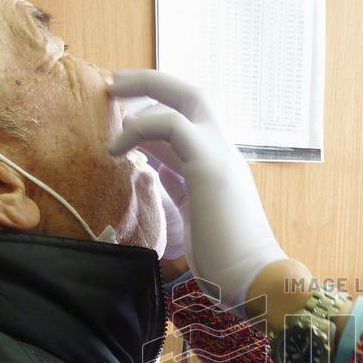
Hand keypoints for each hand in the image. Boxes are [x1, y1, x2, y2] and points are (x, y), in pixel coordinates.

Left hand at [108, 70, 286, 314]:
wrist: (253, 279)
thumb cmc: (225, 262)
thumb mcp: (192, 217)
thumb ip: (176, 193)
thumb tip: (153, 177)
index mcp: (219, 165)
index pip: (188, 123)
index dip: (154, 114)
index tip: (121, 117)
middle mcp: (223, 151)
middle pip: (192, 95)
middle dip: (151, 83)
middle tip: (113, 84)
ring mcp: (220, 154)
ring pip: (185, 99)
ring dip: (143, 92)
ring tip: (109, 101)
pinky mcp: (209, 165)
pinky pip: (172, 125)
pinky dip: (140, 128)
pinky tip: (117, 149)